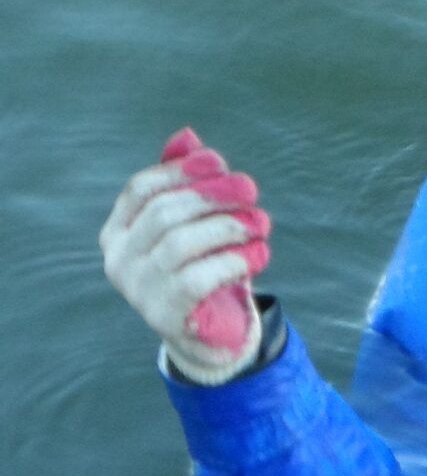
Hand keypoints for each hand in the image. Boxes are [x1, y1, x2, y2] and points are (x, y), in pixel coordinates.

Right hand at [101, 127, 272, 384]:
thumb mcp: (194, 225)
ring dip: (228, 226)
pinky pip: (199, 278)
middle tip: (252, 192)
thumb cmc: (202, 269)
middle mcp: (119, 260)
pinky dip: (234, 260)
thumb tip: (187, 138)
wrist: (210, 337)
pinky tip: (258, 254)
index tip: (219, 162)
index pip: (141, 188)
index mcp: (118, 231)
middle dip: (213, 196)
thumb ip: (187, 185)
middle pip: (165, 212)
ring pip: (182, 243)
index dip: (182, 171)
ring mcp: (138, 290)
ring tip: (260, 224)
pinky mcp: (165, 316)